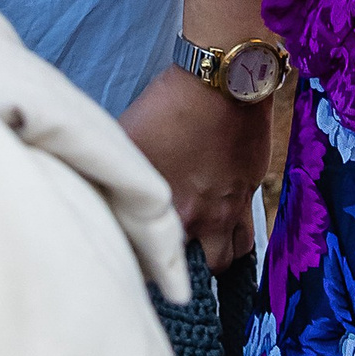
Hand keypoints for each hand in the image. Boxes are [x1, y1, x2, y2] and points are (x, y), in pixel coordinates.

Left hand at [120, 65, 273, 271]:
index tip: (135, 258)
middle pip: (199, 272)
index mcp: (169, 212)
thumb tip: (104, 186)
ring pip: (231, 257)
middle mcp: (203, 220)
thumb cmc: (168, 107)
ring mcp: (231, 209)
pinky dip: (236, 237)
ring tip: (200, 253)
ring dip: (216, 260)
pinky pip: (248, 233)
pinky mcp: (250, 192)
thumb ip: (121, 174)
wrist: (221, 83)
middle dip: (185, 272)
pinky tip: (221, 229)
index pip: (153, 263)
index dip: (143, 265)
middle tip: (169, 261)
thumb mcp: (129, 141)